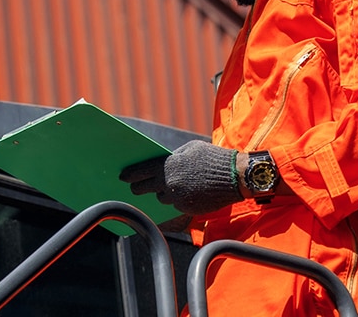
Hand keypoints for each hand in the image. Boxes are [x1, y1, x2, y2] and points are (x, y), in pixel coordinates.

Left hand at [119, 140, 243, 216]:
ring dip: (164, 193)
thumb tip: (164, 163)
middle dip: (138, 188)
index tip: (122, 177)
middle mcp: (170, 184)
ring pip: (162, 198)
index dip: (130, 174)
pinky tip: (187, 193)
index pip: (142, 171)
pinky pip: (177, 204)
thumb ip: (174, 157)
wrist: (235, 177)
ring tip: (169, 188)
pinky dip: (179, 199)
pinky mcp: (187, 208)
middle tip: (134, 188)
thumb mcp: (191, 149)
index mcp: (168, 166)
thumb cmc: (213, 158)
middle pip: (146, 188)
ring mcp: (178, 198)